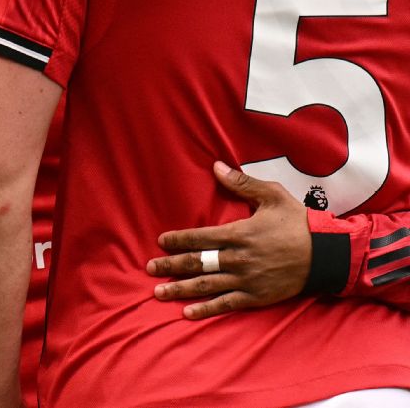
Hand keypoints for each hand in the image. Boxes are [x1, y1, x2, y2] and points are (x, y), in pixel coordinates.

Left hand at [146, 161, 310, 319]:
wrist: (328, 255)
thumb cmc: (299, 222)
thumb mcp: (272, 196)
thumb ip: (242, 184)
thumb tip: (216, 166)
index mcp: (239, 234)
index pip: (199, 237)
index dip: (178, 240)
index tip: (161, 242)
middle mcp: (238, 259)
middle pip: (197, 262)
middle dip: (171, 266)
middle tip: (150, 267)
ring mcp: (247, 280)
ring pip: (206, 285)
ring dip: (180, 289)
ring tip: (158, 293)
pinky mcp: (257, 296)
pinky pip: (227, 304)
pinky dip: (206, 309)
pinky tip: (187, 313)